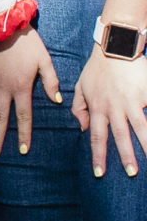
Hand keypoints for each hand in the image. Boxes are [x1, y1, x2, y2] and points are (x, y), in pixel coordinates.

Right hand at [0, 27, 60, 156]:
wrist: (2, 24)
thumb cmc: (27, 42)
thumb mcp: (45, 60)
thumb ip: (51, 81)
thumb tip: (57, 100)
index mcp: (21, 87)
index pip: (23, 116)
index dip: (24, 134)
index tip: (22, 150)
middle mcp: (2, 89)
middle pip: (0, 118)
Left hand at [74, 50, 146, 178]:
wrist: (115, 46)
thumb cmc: (97, 68)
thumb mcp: (80, 87)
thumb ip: (78, 108)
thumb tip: (82, 129)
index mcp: (98, 107)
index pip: (97, 136)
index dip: (98, 155)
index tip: (99, 173)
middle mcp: (115, 107)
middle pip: (121, 136)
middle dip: (126, 157)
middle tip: (132, 174)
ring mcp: (132, 100)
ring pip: (141, 128)